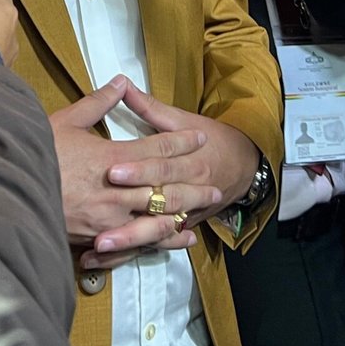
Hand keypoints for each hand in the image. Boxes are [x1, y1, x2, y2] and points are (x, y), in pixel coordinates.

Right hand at [50, 77, 209, 254]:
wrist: (9, 194)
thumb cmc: (37, 154)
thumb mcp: (67, 121)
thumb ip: (98, 103)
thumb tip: (120, 81)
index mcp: (112, 158)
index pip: (157, 150)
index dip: (181, 142)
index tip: (200, 137)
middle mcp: (118, 191)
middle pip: (166, 187)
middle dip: (193, 184)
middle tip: (216, 183)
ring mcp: (111, 218)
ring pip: (158, 217)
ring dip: (184, 212)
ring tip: (203, 210)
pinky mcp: (100, 238)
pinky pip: (139, 241)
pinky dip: (162, 240)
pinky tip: (177, 238)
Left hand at [89, 83, 256, 260]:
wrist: (244, 164)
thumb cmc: (212, 139)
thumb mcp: (183, 119)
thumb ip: (150, 107)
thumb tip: (122, 84)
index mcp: (187, 161)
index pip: (160, 166)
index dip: (137, 169)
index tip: (112, 171)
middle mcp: (186, 190)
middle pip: (157, 203)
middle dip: (128, 212)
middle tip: (100, 216)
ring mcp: (183, 213)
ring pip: (155, 231)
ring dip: (127, 240)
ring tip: (99, 246)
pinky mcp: (178, 228)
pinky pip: (153, 245)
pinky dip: (129, 252)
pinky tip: (103, 261)